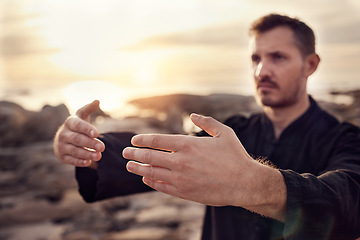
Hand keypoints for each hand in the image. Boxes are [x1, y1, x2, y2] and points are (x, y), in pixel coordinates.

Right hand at [53, 100, 104, 166]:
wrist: (64, 138)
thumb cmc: (78, 125)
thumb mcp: (82, 116)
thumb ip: (89, 108)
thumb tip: (97, 100)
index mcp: (69, 122)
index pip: (78, 125)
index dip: (87, 129)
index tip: (97, 134)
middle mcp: (63, 133)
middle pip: (77, 139)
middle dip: (90, 143)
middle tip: (102, 147)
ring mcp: (61, 145)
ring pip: (74, 150)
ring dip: (87, 154)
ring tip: (99, 156)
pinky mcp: (62, 156)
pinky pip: (71, 160)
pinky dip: (80, 161)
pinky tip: (89, 162)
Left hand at [123, 113, 257, 205]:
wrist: (245, 183)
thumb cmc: (235, 156)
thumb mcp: (224, 133)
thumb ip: (206, 122)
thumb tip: (192, 115)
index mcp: (188, 144)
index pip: (156, 140)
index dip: (142, 140)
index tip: (134, 140)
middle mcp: (180, 161)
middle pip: (149, 157)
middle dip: (134, 154)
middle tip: (124, 153)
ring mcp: (181, 178)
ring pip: (151, 173)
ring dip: (138, 169)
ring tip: (129, 166)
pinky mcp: (184, 192)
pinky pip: (162, 187)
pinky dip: (151, 182)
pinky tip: (146, 180)